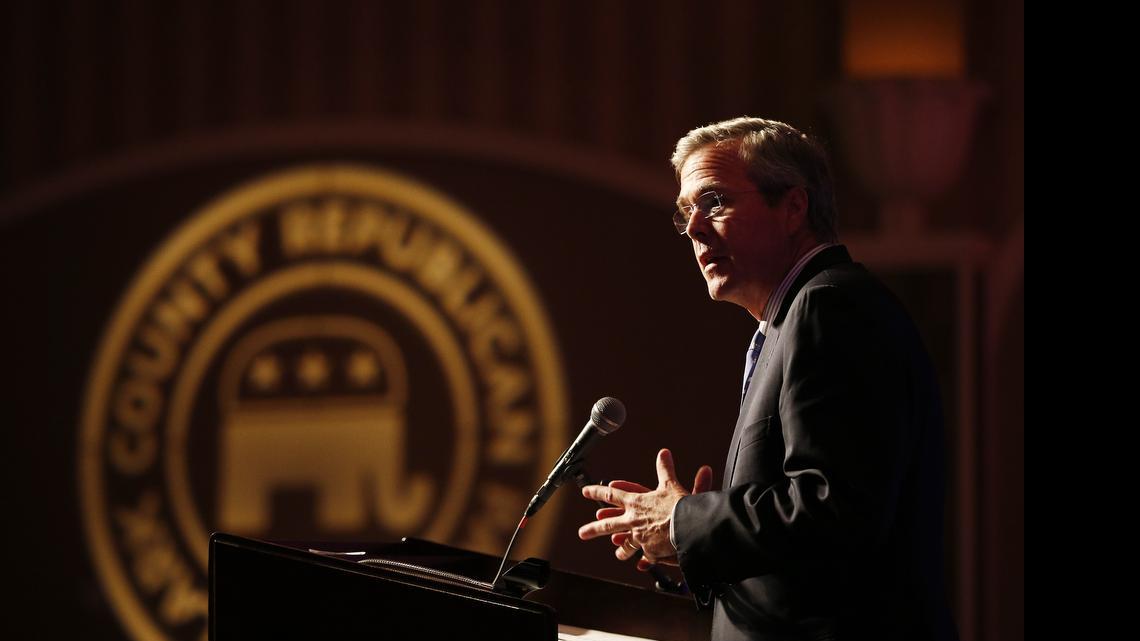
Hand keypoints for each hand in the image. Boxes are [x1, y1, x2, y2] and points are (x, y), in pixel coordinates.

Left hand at [578, 449, 712, 567]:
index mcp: (636, 502)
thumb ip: (665, 469)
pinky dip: (645, 560)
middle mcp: (634, 520)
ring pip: (627, 544)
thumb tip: (663, 453)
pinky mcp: (650, 550)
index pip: (612, 496)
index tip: (585, 492)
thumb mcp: (671, 484)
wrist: (688, 527)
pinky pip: (646, 557)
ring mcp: (640, 537)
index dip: (597, 492)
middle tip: (582, 533)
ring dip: (622, 549)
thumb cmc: (679, 505)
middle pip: (609, 525)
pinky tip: (642, 565)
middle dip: (594, 529)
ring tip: (618, 554)